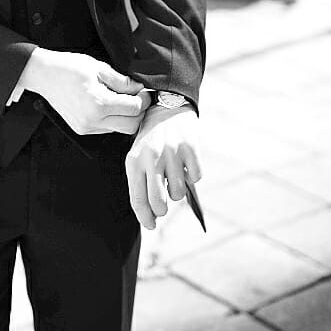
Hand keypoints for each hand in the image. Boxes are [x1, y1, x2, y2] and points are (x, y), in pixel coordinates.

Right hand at [18, 49, 144, 134]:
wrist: (44, 75)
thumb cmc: (69, 67)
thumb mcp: (100, 68)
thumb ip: (123, 81)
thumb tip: (140, 88)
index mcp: (99, 103)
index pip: (135, 108)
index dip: (144, 99)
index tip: (144, 90)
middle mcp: (93, 120)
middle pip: (131, 126)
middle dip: (139, 112)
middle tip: (138, 97)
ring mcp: (87, 127)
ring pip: (120, 129)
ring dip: (126, 117)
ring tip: (121, 99)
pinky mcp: (82, 130)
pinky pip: (107, 129)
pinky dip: (113, 119)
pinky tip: (108, 105)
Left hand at [125, 104, 200, 229]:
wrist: (167, 105)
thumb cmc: (150, 138)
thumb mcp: (138, 156)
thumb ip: (142, 182)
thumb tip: (152, 214)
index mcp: (134, 161)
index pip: (137, 199)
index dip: (145, 217)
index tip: (151, 225)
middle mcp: (152, 158)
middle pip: (159, 202)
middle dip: (162, 210)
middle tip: (164, 205)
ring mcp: (172, 153)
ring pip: (178, 193)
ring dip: (177, 190)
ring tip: (173, 176)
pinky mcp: (191, 148)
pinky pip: (196, 177)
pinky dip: (193, 176)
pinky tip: (185, 163)